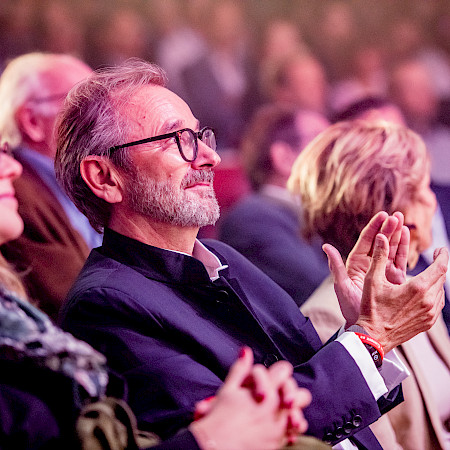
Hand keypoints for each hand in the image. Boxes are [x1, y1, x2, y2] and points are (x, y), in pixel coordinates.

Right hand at [191, 347, 310, 449]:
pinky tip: (278, 426)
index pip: (284, 371)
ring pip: (300, 416)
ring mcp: (280, 429)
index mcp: (267, 393)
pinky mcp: (278, 443)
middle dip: (291, 392)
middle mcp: (277, 410)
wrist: (216, 446)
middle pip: (301, 395)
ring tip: (281, 411)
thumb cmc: (220, 417)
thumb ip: (240, 369)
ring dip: (293, 412)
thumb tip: (246, 351)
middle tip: (280, 395)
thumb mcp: (228, 389)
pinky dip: (288, 430)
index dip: (277, 372)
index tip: (270, 378)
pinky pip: (293, 435)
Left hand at [323, 211, 408, 326]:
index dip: (374, 227)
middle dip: (388, 227)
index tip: (382, 214)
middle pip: (379, 242)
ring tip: (402, 220)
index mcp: (355, 264)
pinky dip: (403, 248)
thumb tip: (325, 246)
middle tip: (396, 215)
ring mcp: (382, 271)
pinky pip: (399, 260)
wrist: (365, 327)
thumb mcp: (341, 286)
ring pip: (390, 248)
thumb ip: (335, 266)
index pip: (366, 241)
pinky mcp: (393, 279)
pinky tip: (407, 236)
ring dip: (397, 234)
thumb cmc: (350, 308)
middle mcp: (369, 265)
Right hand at [356, 233, 447, 352]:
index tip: (440, 249)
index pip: (441, 267)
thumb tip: (381, 237)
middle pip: (442, 278)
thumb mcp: (373, 280)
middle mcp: (429, 301)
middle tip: (434, 257)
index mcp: (418, 288)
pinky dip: (434, 294)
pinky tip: (424, 292)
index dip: (442, 255)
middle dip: (438, 266)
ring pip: (441, 291)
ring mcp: (430, 314)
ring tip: (428, 274)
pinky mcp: (428, 322)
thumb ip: (380, 257)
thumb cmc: (371, 309)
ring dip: (436, 281)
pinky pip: (438, 303)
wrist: (373, 337)